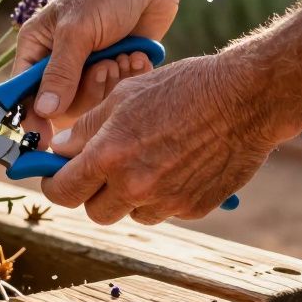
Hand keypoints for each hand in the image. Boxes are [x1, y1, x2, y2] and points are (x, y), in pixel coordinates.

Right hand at [13, 0, 182, 141]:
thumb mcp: (77, 31)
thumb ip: (60, 73)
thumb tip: (42, 112)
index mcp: (37, 47)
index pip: (23, 92)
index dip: (30, 117)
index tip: (43, 140)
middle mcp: (59, 62)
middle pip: (61, 106)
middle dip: (86, 91)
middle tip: (101, 68)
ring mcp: (87, 68)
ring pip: (91, 105)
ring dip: (110, 82)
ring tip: (120, 55)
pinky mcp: (115, 71)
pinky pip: (116, 95)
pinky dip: (128, 77)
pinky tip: (135, 55)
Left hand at [40, 53, 284, 224]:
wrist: (246, 99)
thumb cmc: (183, 87)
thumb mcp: (124, 95)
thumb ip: (87, 128)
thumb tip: (61, 150)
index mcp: (110, 155)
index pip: (63, 191)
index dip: (55, 185)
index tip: (57, 176)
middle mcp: (135, 186)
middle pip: (94, 211)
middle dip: (92, 193)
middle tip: (102, 169)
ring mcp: (166, 201)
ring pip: (130, 213)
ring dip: (129, 196)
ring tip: (147, 159)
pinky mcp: (194, 208)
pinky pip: (164, 210)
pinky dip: (162, 194)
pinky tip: (177, 163)